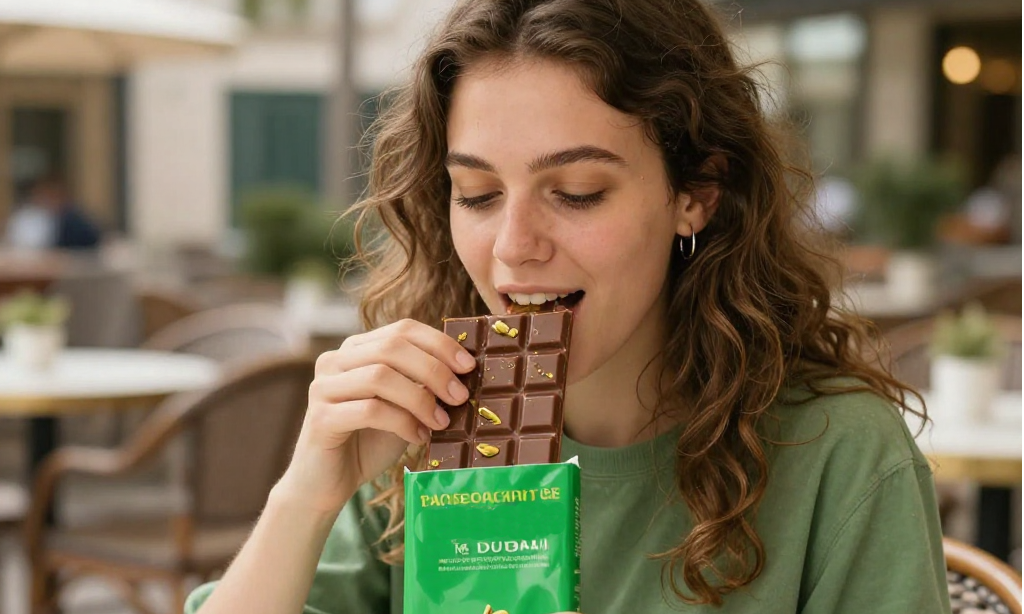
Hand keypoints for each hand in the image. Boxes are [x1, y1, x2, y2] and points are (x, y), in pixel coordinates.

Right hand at [275, 319, 474, 512]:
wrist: (330, 483)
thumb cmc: (370, 442)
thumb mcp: (403, 406)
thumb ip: (422, 385)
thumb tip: (465, 373)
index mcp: (357, 349)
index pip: (402, 329)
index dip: (439, 343)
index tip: (468, 366)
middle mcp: (335, 361)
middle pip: (392, 347)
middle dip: (434, 370)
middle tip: (460, 396)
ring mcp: (324, 387)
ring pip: (380, 376)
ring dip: (420, 399)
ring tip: (441, 422)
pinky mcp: (321, 418)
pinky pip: (370, 410)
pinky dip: (402, 423)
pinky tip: (418, 438)